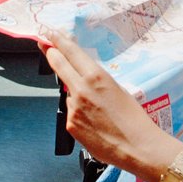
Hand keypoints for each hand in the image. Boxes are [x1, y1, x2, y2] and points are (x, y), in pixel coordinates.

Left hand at [41, 32, 181, 181]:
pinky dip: (80, 115)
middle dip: (50, 53)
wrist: (137, 147)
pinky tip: (96, 123)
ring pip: (68, 94)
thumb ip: (97, 81)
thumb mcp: (118, 89)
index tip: (50, 33)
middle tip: (45, 45)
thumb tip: (84, 78)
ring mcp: (73, 108)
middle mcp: (80, 89)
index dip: (57, 40)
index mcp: (95, 76)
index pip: (70, 51)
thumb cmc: (134, 119)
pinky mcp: (70, 125)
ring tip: (99, 111)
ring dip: (76, 96)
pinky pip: (72, 113)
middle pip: (57, 64)